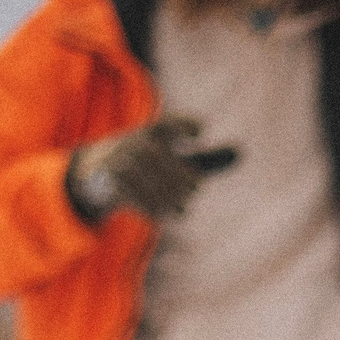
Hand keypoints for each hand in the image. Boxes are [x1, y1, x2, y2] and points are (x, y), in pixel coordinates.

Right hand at [65, 116, 238, 223]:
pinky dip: (149, 206)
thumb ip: (207, 159)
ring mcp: (118, 160)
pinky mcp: (108, 180)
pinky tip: (165, 216)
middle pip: (156, 155)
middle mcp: (133, 141)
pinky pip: (130, 193)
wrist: (98, 173)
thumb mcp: (177, 160)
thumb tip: (241, 152)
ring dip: (165, 195)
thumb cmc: (151, 165)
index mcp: (153, 130)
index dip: (183, 124)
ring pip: (144, 176)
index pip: (169, 123)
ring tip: (184, 209)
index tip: (200, 130)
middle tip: (196, 191)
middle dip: (178, 174)